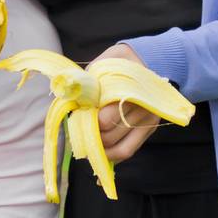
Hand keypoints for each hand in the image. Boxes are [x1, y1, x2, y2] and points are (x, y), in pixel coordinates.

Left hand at [89, 42, 162, 164]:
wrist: (146, 60)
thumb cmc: (117, 63)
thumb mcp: (101, 66)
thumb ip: (86, 83)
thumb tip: (68, 99)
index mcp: (130, 92)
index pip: (104, 120)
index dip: (86, 121)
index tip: (78, 115)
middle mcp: (142, 109)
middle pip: (109, 136)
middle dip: (90, 134)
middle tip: (80, 127)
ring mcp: (148, 121)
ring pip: (118, 148)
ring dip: (99, 148)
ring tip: (86, 139)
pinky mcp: (149, 130)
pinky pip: (127, 151)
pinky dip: (111, 156)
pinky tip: (99, 153)